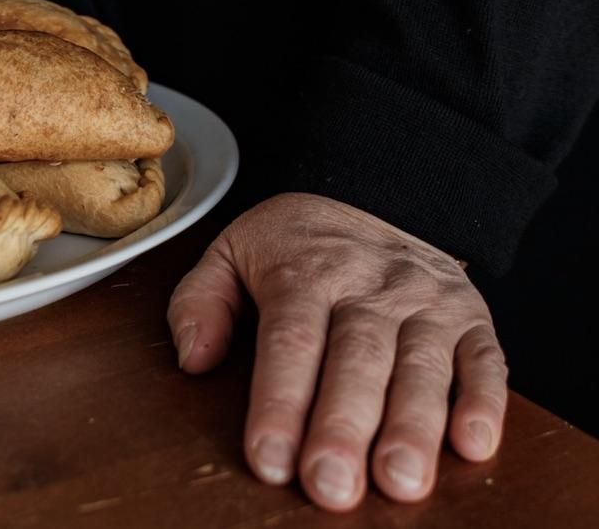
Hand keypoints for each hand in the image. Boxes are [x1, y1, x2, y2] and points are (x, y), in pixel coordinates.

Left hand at [168, 193, 506, 510]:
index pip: (290, 341)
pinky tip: (473, 443)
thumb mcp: (230, 252)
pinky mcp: (470, 316)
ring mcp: (425, 301)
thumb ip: (201, 301)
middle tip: (331, 484)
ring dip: (413, 427)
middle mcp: (370, 286)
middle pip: (357, 360)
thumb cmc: (293, 245)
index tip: (269, 458)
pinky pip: (484, 359)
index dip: (279, 403)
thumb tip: (194, 359)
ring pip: (421, 366)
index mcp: (305, 272)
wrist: (369, 193)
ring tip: (400, 480)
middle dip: (343, 427)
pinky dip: (483, 402)